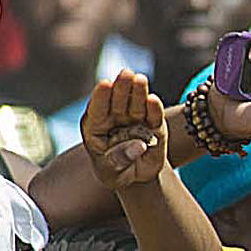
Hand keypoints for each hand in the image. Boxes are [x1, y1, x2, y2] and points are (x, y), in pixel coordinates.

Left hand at [82, 71, 169, 192]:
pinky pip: (154, 115)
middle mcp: (115, 118)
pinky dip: (154, 108)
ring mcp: (135, 119)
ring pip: (136, 103)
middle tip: (126, 74)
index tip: (105, 84)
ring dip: (138, 91)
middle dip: (121, 87)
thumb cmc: (116, 172)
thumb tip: (138, 146)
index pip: (97, 109)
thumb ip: (119, 159)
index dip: (100, 97)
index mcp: (96, 126)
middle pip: (117, 100)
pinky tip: (153, 99)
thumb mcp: (111, 172)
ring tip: (140, 79)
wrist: (137, 177)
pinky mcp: (154, 124)